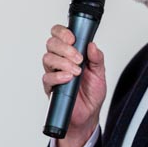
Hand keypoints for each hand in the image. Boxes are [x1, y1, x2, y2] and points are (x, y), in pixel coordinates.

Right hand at [42, 24, 105, 146]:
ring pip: (48, 58)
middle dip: (65, 48)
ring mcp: (54, 73)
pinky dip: (58, 76)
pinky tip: (68, 78)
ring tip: (76, 71)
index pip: (59, 35)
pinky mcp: (50, 86)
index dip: (63, 32)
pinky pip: (47, 77)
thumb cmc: (92, 93)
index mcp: (71, 53)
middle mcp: (60, 60)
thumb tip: (92, 45)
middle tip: (78, 58)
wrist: (89, 114)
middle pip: (51, 43)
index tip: (73, 38)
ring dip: (63, 62)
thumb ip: (97, 58)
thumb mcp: (100, 73)